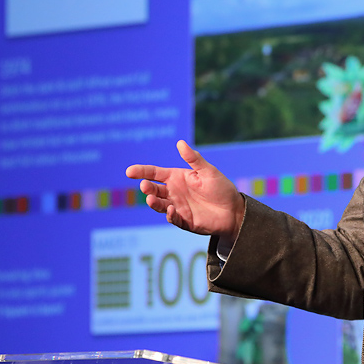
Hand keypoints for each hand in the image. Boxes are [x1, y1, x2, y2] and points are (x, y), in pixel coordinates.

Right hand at [126, 140, 244, 239]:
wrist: (234, 210)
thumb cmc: (221, 188)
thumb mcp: (208, 171)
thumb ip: (194, 159)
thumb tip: (180, 143)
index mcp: (177, 177)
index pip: (154, 173)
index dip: (141, 172)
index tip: (129, 172)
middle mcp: (174, 192)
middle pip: (153, 189)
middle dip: (146, 187)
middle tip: (145, 186)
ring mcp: (177, 207)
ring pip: (158, 204)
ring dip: (153, 202)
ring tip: (151, 198)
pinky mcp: (183, 221)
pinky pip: (172, 218)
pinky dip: (169, 215)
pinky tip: (171, 210)